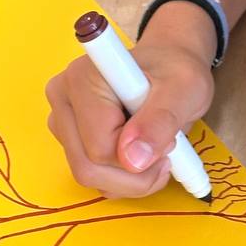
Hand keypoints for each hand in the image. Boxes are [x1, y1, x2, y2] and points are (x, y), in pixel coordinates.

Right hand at [45, 34, 214, 199]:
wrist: (168, 66)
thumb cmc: (175, 72)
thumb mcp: (183, 90)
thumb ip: (160, 121)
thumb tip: (132, 159)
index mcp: (82, 79)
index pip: (101, 148)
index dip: (141, 155)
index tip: (170, 138)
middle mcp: (63, 98)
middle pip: (88, 168)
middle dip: (136, 175)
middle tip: (167, 151)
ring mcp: (62, 120)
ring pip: (89, 176)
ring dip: (132, 178)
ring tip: (157, 150)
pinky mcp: (69, 138)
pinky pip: (93, 176)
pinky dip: (123, 178)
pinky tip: (142, 155)